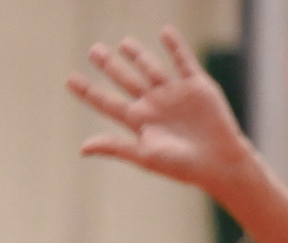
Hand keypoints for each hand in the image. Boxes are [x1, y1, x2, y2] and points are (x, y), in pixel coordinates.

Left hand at [65, 28, 254, 192]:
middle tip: (93, 50)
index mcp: (138, 122)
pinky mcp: (196, 86)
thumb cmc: (180, 165)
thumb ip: (115, 146)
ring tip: (123, 43)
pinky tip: (165, 32)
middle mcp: (153, 105)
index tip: (70, 79)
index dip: (88, 91)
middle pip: (125, 80)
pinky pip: (183, 61)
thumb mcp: (144, 155)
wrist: (218, 161)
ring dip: (138, 54)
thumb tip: (82, 148)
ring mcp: (174, 94)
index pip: (107, 102)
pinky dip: (175, 46)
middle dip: (109, 65)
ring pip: (150, 68)